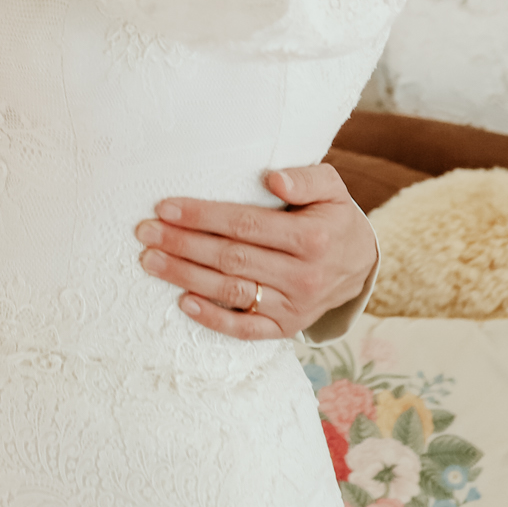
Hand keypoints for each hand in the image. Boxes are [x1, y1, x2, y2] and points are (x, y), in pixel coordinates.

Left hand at [134, 163, 377, 341]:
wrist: (362, 266)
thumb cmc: (334, 218)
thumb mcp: (332, 188)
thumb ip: (305, 178)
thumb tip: (273, 179)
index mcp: (311, 239)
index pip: (245, 225)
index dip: (203, 217)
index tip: (166, 207)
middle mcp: (302, 276)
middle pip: (231, 259)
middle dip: (183, 244)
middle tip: (145, 232)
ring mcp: (294, 306)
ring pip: (232, 292)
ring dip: (186, 277)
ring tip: (151, 261)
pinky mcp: (286, 327)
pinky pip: (246, 328)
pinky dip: (214, 319)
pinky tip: (183, 303)